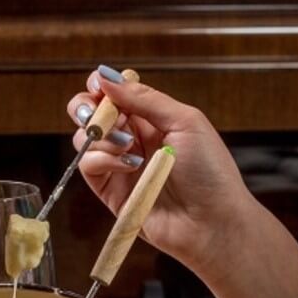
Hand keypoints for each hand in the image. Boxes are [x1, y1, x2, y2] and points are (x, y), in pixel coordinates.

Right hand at [66, 68, 257, 276]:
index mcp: (153, 119)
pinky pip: (89, 165)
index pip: (117, 94)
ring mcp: (119, 165)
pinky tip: (128, 164)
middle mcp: (133, 139)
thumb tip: (108, 76)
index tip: (98, 84)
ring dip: (101, 135)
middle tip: (97, 113)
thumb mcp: (184, 121)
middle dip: (87, 107)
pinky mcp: (110, 190)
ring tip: (127, 145)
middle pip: (92, 113)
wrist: (211, 221)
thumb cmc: (210, 172)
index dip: (103, 86)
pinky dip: (102, 159)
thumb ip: (145, 98)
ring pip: (85, 138)